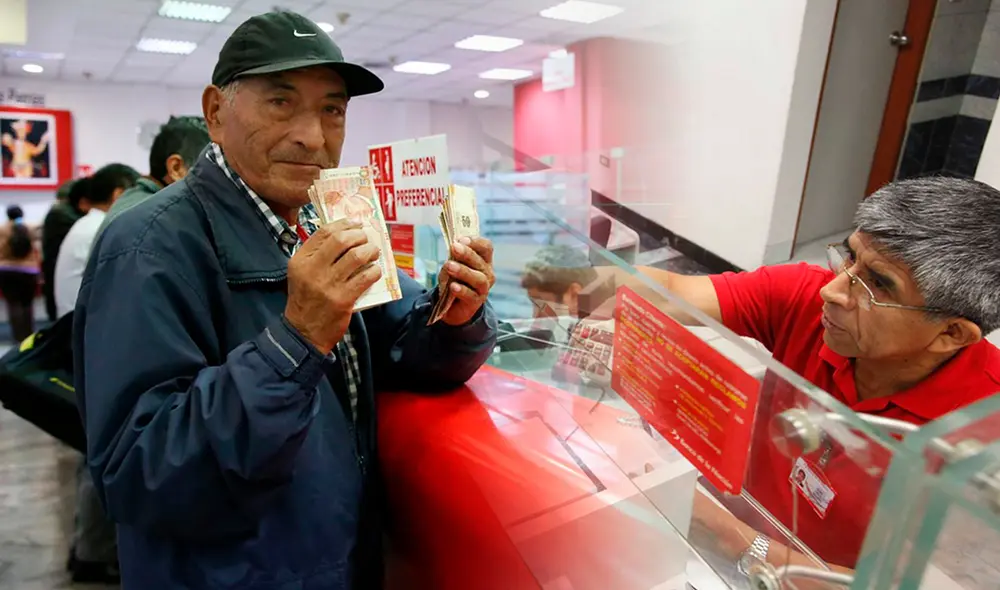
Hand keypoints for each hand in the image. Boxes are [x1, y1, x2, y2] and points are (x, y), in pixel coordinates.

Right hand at [284, 219, 381, 353]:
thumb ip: (317, 255)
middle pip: (341, 240)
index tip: (356, 223)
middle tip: (366, 239)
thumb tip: (345, 235)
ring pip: (357, 256)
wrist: (303, 332)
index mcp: (300, 260)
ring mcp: (328, 284)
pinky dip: (375, 271)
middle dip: (359, 235)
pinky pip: (366, 277)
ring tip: (373, 253)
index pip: (324, 232)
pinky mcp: (343, 299)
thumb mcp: (301, 274)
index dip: (344, 224)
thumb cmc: (306, 300)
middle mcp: (312, 269)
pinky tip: (375, 271)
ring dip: (370, 251)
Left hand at [439, 237, 494, 325]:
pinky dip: (462, 290)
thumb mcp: (452, 264)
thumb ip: (454, 257)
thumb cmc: (455, 279)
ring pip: (478, 279)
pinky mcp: (476, 302)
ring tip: (449, 266)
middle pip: (480, 262)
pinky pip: (470, 295)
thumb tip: (453, 248)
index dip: (475, 242)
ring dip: (463, 271)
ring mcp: (483, 288)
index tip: (460, 239)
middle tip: (454, 247)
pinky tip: (453, 286)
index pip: (486, 247)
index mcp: (483, 260)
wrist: (453, 306)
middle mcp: (487, 273)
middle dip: (467, 254)